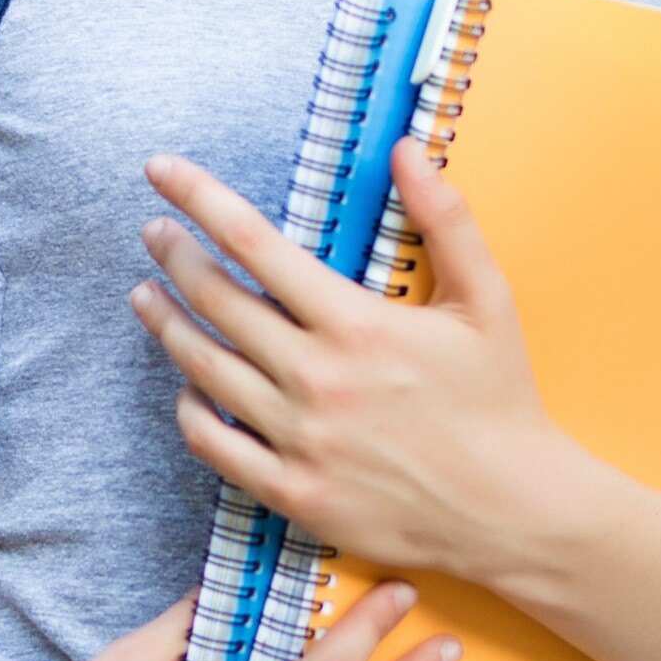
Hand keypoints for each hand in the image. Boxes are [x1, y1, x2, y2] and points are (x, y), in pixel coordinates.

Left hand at [131, 140, 581, 587]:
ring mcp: (299, 441)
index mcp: (356, 324)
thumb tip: (406, 149)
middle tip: (153, 232)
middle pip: (216, 301)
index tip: (162, 171)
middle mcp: (317, 379)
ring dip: (166, 325)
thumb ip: (445, 217)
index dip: (199, 198)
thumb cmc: (500, 401)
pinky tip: (185, 387)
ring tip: (147, 296)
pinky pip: (214, 445)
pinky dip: (189, 410)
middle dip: (175, 255)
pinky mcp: (294, 493)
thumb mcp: (486, 298)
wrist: (513, 511)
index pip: (254, 243)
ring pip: (204, 370)